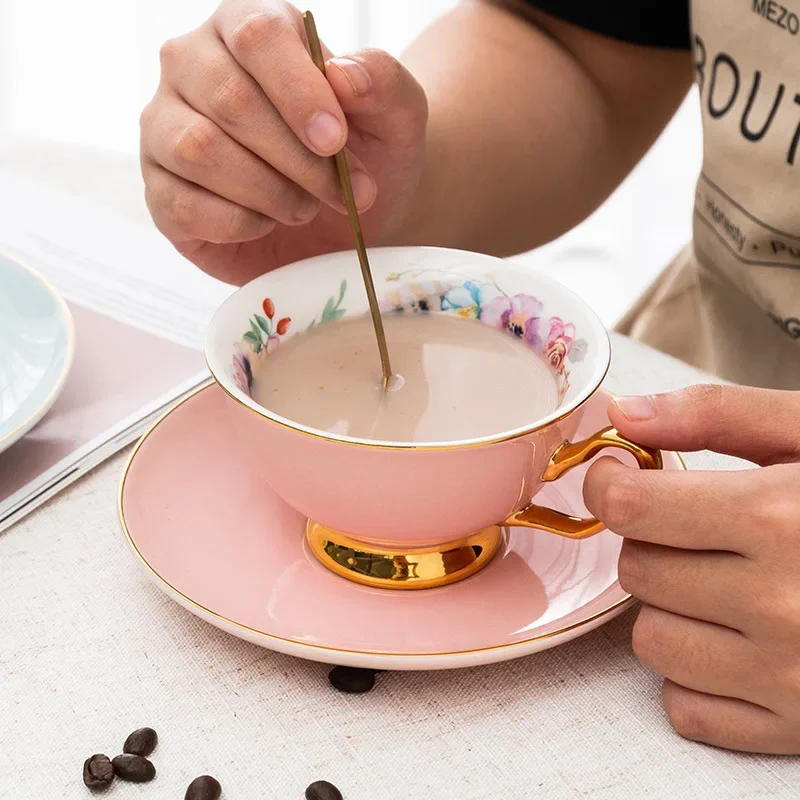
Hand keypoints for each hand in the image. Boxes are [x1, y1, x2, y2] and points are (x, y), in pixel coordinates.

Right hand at [140, 0, 427, 284]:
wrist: (346, 218)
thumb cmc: (366, 155)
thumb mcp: (396, 117)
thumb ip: (382, 83)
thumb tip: (343, 75)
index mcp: (246, 27)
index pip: (257, 35)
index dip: (299, 91)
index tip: (335, 141)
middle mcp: (192, 67)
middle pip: (229, 99)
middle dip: (296, 158)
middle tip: (338, 191)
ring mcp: (165, 129)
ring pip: (199, 151)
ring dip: (269, 192)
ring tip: (304, 205)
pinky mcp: (161, 191)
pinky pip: (184, 206)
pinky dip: (241, 224)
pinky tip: (267, 222)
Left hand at [584, 384, 799, 753]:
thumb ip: (716, 414)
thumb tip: (623, 415)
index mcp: (780, 519)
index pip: (629, 509)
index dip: (611, 484)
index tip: (623, 475)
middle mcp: (781, 605)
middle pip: (637, 570)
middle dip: (654, 539)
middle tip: (700, 525)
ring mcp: (790, 677)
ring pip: (650, 640)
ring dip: (670, 606)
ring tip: (723, 579)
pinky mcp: (798, 728)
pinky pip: (685, 707)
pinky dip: (694, 674)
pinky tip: (736, 638)